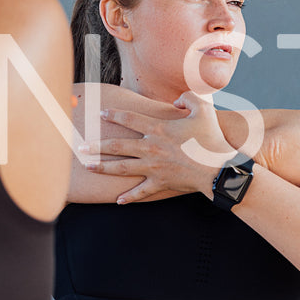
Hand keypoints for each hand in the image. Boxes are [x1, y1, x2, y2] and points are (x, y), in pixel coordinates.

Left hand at [77, 91, 236, 203]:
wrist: (218, 169)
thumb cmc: (212, 139)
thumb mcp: (204, 110)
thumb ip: (188, 98)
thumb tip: (177, 100)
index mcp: (158, 129)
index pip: (129, 119)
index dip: (114, 114)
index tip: (101, 113)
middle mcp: (151, 148)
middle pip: (117, 146)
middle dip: (96, 145)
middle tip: (81, 146)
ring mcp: (153, 168)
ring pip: (121, 168)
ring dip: (103, 167)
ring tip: (88, 165)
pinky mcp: (160, 183)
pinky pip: (141, 192)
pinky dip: (129, 197)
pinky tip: (118, 200)